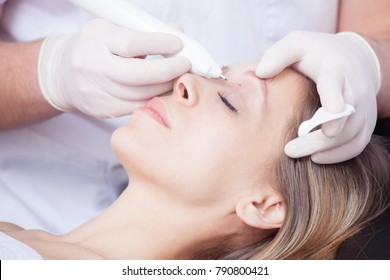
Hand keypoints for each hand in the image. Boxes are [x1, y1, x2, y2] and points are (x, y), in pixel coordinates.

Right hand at [38, 18, 190, 117]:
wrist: (64, 73)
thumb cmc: (98, 47)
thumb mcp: (114, 30)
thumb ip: (146, 32)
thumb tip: (179, 33)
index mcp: (97, 39)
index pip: (130, 43)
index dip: (157, 44)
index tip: (178, 44)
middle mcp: (92, 66)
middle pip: (135, 75)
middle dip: (166, 72)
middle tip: (185, 66)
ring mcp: (94, 91)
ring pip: (138, 96)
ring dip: (164, 88)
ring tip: (177, 79)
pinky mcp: (100, 109)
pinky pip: (134, 108)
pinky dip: (152, 99)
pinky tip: (162, 92)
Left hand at [256, 31, 380, 163]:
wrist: (356, 59)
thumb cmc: (317, 53)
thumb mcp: (297, 44)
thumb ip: (278, 55)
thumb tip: (260, 72)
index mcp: (335, 69)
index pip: (336, 84)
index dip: (335, 97)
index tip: (331, 112)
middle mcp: (354, 90)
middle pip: (343, 118)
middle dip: (319, 137)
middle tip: (290, 150)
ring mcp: (363, 109)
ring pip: (350, 135)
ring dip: (324, 149)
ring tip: (296, 154)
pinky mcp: (365, 123)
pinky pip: (357, 145)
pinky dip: (339, 155)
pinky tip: (316, 158)